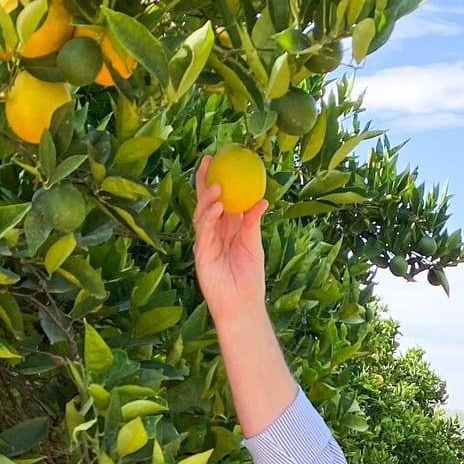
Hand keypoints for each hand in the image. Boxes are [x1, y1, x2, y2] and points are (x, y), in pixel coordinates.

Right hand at [192, 154, 268, 323]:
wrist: (242, 304)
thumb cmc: (250, 278)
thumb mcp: (254, 246)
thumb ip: (253, 223)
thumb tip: (262, 200)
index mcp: (229, 228)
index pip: (223, 199)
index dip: (220, 179)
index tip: (223, 160)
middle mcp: (215, 232)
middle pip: (206, 201)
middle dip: (204, 180)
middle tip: (207, 160)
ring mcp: (206, 241)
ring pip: (202, 214)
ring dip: (208, 198)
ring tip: (216, 185)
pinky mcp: (202, 253)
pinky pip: (204, 231)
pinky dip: (209, 217)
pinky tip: (216, 207)